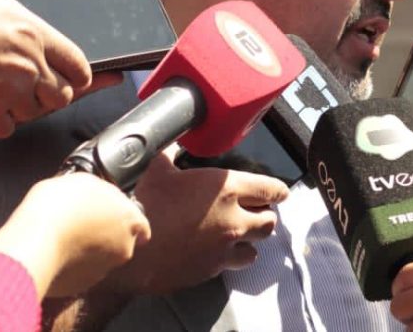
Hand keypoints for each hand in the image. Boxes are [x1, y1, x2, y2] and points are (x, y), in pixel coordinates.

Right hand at [0, 0, 109, 137]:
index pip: (77, 62)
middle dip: (50, 94)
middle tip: (34, 91)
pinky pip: (5, 127)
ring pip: (34, 112)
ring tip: (5, 97)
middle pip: (62, 93)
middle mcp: (29, 62)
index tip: (76, 78)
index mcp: (32, 32)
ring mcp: (10, 89)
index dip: (78, 73)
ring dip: (21, 108)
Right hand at [0, 173, 149, 298]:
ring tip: (64, 239)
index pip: (141, 226)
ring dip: (88, 252)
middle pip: (121, 243)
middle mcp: (124, 248)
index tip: (114, 219)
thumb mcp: (83, 182)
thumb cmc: (59, 205)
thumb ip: (101, 193)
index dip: (128, 222)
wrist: (33, 241)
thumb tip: (99, 197)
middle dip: (105, 237)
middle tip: (81, 226)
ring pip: (100, 260)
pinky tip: (54, 254)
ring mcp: (103, 270)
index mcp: (130, 220)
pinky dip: (71, 266)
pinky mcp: (80, 286)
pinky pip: (79, 274)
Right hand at [102, 145, 289, 293]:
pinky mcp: (213, 270)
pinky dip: (232, 257)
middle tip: (257, 211)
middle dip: (266, 214)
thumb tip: (172, 144)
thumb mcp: (158, 170)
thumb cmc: (146, 204)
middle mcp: (234, 219)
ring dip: (252, 239)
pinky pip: (233, 264)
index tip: (281, 192)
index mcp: (227, 189)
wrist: (131, 250)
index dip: (278, 190)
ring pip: (257, 246)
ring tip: (241, 234)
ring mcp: (225, 248)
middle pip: (269, 220)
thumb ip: (171, 155)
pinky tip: (221, 252)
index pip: (270, 189)